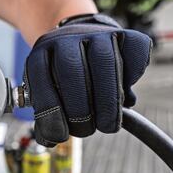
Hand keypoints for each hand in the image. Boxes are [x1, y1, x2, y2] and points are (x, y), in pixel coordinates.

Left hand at [25, 14, 151, 146]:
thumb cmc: (65, 74)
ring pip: (104, 61)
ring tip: (108, 124)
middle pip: (71, 69)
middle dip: (80, 109)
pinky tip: (126, 94)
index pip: (40, 75)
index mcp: (42, 50)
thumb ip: (48, 112)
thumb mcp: (49, 88)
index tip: (60, 136)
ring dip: (108, 100)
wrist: (81, 36)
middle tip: (87, 130)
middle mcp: (67, 37)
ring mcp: (95, 32)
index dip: (49, 109)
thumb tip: (51, 139)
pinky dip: (132, 75)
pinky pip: (132, 50)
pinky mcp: (122, 33)